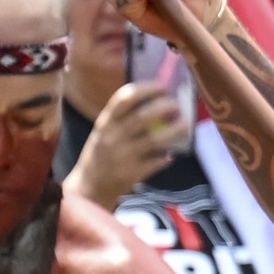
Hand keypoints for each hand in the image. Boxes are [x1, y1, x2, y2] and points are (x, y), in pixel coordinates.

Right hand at [72, 83, 190, 208]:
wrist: (88, 188)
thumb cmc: (100, 154)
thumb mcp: (104, 132)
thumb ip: (123, 118)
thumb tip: (156, 101)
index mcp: (105, 123)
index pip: (123, 99)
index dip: (145, 89)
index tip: (161, 86)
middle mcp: (112, 137)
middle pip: (142, 117)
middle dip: (164, 107)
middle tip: (177, 104)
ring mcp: (122, 156)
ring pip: (154, 139)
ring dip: (173, 130)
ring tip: (185, 124)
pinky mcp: (131, 174)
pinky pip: (156, 162)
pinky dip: (166, 157)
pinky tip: (171, 154)